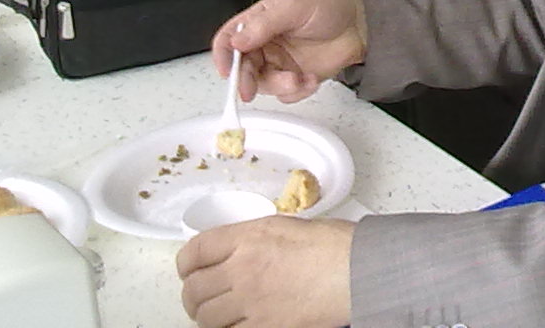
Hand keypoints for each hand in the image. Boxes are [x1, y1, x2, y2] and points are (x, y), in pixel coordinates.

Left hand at [178, 215, 353, 327]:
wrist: (357, 270)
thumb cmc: (334, 244)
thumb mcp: (286, 226)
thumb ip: (254, 238)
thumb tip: (236, 250)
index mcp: (248, 237)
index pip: (195, 252)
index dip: (186, 263)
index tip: (189, 269)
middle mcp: (242, 269)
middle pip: (194, 289)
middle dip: (193, 294)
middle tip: (200, 297)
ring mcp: (251, 302)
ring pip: (206, 318)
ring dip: (207, 317)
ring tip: (217, 315)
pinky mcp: (265, 327)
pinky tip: (238, 325)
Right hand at [214, 0, 368, 101]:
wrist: (359, 27)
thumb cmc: (328, 9)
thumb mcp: (294, 7)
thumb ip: (264, 24)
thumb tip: (237, 41)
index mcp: (258, 22)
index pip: (228, 39)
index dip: (222, 55)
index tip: (225, 71)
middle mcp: (265, 44)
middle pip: (241, 67)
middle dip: (245, 80)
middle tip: (250, 89)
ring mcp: (279, 63)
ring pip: (263, 85)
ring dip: (278, 86)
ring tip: (297, 78)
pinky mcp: (294, 79)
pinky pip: (285, 95)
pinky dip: (297, 92)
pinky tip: (311, 79)